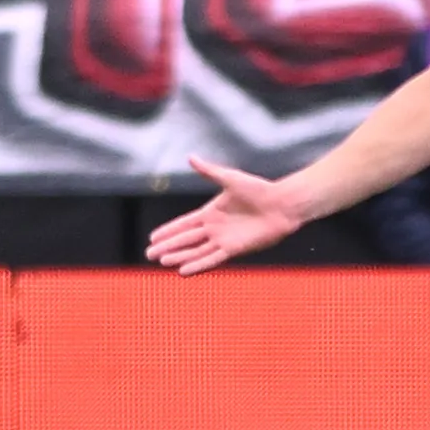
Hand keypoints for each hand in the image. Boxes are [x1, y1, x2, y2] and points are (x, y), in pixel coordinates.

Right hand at [147, 157, 300, 272]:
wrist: (281, 204)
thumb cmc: (259, 189)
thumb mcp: (230, 178)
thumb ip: (209, 171)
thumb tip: (190, 157)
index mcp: (211, 212)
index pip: (183, 223)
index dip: (168, 230)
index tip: (152, 237)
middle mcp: (214, 228)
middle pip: (185, 239)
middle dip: (167, 246)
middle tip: (149, 254)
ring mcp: (223, 239)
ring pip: (195, 251)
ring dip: (179, 256)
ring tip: (162, 262)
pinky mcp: (234, 249)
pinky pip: (211, 259)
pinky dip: (197, 265)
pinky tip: (183, 271)